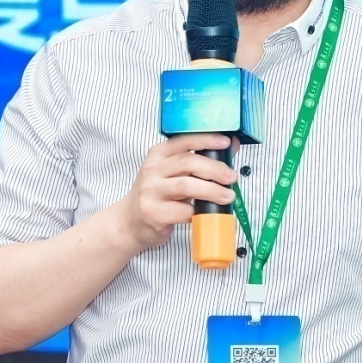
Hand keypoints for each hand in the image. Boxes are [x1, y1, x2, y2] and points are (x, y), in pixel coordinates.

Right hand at [115, 133, 238, 253]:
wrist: (130, 222)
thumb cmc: (157, 194)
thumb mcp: (173, 173)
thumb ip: (199, 160)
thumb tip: (231, 145)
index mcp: (158, 154)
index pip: (184, 141)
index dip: (206, 140)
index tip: (225, 142)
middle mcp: (152, 170)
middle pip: (188, 162)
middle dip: (214, 169)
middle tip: (231, 177)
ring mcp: (151, 191)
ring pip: (186, 186)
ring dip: (212, 191)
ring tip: (228, 196)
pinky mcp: (154, 213)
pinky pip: (182, 211)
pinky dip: (199, 212)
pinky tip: (207, 213)